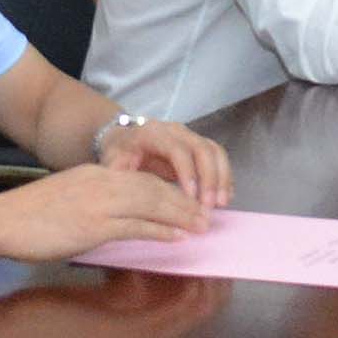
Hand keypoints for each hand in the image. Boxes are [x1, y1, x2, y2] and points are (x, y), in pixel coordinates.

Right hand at [0, 160, 208, 260]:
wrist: (1, 221)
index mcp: (97, 174)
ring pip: (151, 204)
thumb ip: (95, 201)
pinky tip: (176, 236)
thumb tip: (117, 218)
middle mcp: (102, 183)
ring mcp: (99, 204)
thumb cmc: (30, 215)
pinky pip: (136, 226)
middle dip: (184, 201)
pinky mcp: (94, 226)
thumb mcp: (68, 197)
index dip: (170, 190)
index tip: (189, 201)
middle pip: (155, 188)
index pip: (144, 178)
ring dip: (181, 215)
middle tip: (206, 215)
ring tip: (201, 226)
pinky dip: (160, 230)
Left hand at [99, 113, 231, 211]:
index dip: (187, 173)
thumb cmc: (118, 155)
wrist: (122, 140)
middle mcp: (175, 131)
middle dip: (210, 179)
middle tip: (209, 206)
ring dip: (222, 178)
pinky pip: (218, 157)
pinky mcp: (199, 146)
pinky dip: (224, 177)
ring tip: (222, 204)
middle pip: (202, 149)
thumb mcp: (113, 166)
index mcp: (152, 133)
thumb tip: (139, 200)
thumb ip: (125, 180)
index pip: (177, 150)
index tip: (192, 198)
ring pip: (215, 151)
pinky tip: (225, 197)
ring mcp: (190, 136)